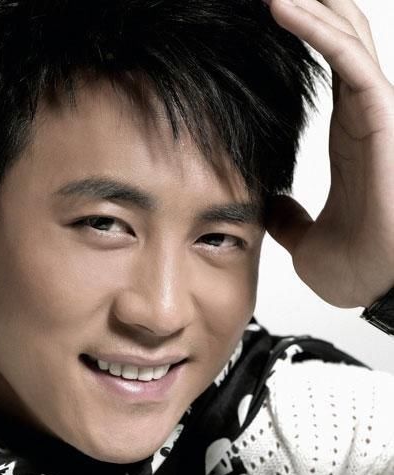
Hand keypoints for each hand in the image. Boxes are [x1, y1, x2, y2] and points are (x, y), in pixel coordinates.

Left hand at [263, 0, 393, 308]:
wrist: (381, 285)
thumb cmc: (359, 265)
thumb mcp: (305, 240)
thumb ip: (288, 218)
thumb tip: (268, 208)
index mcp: (348, 132)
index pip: (324, 63)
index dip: (298, 30)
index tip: (254, 17)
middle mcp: (363, 112)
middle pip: (338, 33)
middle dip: (305, 2)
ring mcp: (375, 110)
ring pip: (344, 32)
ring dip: (307, 2)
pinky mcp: (380, 115)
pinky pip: (347, 58)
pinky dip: (314, 29)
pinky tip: (280, 7)